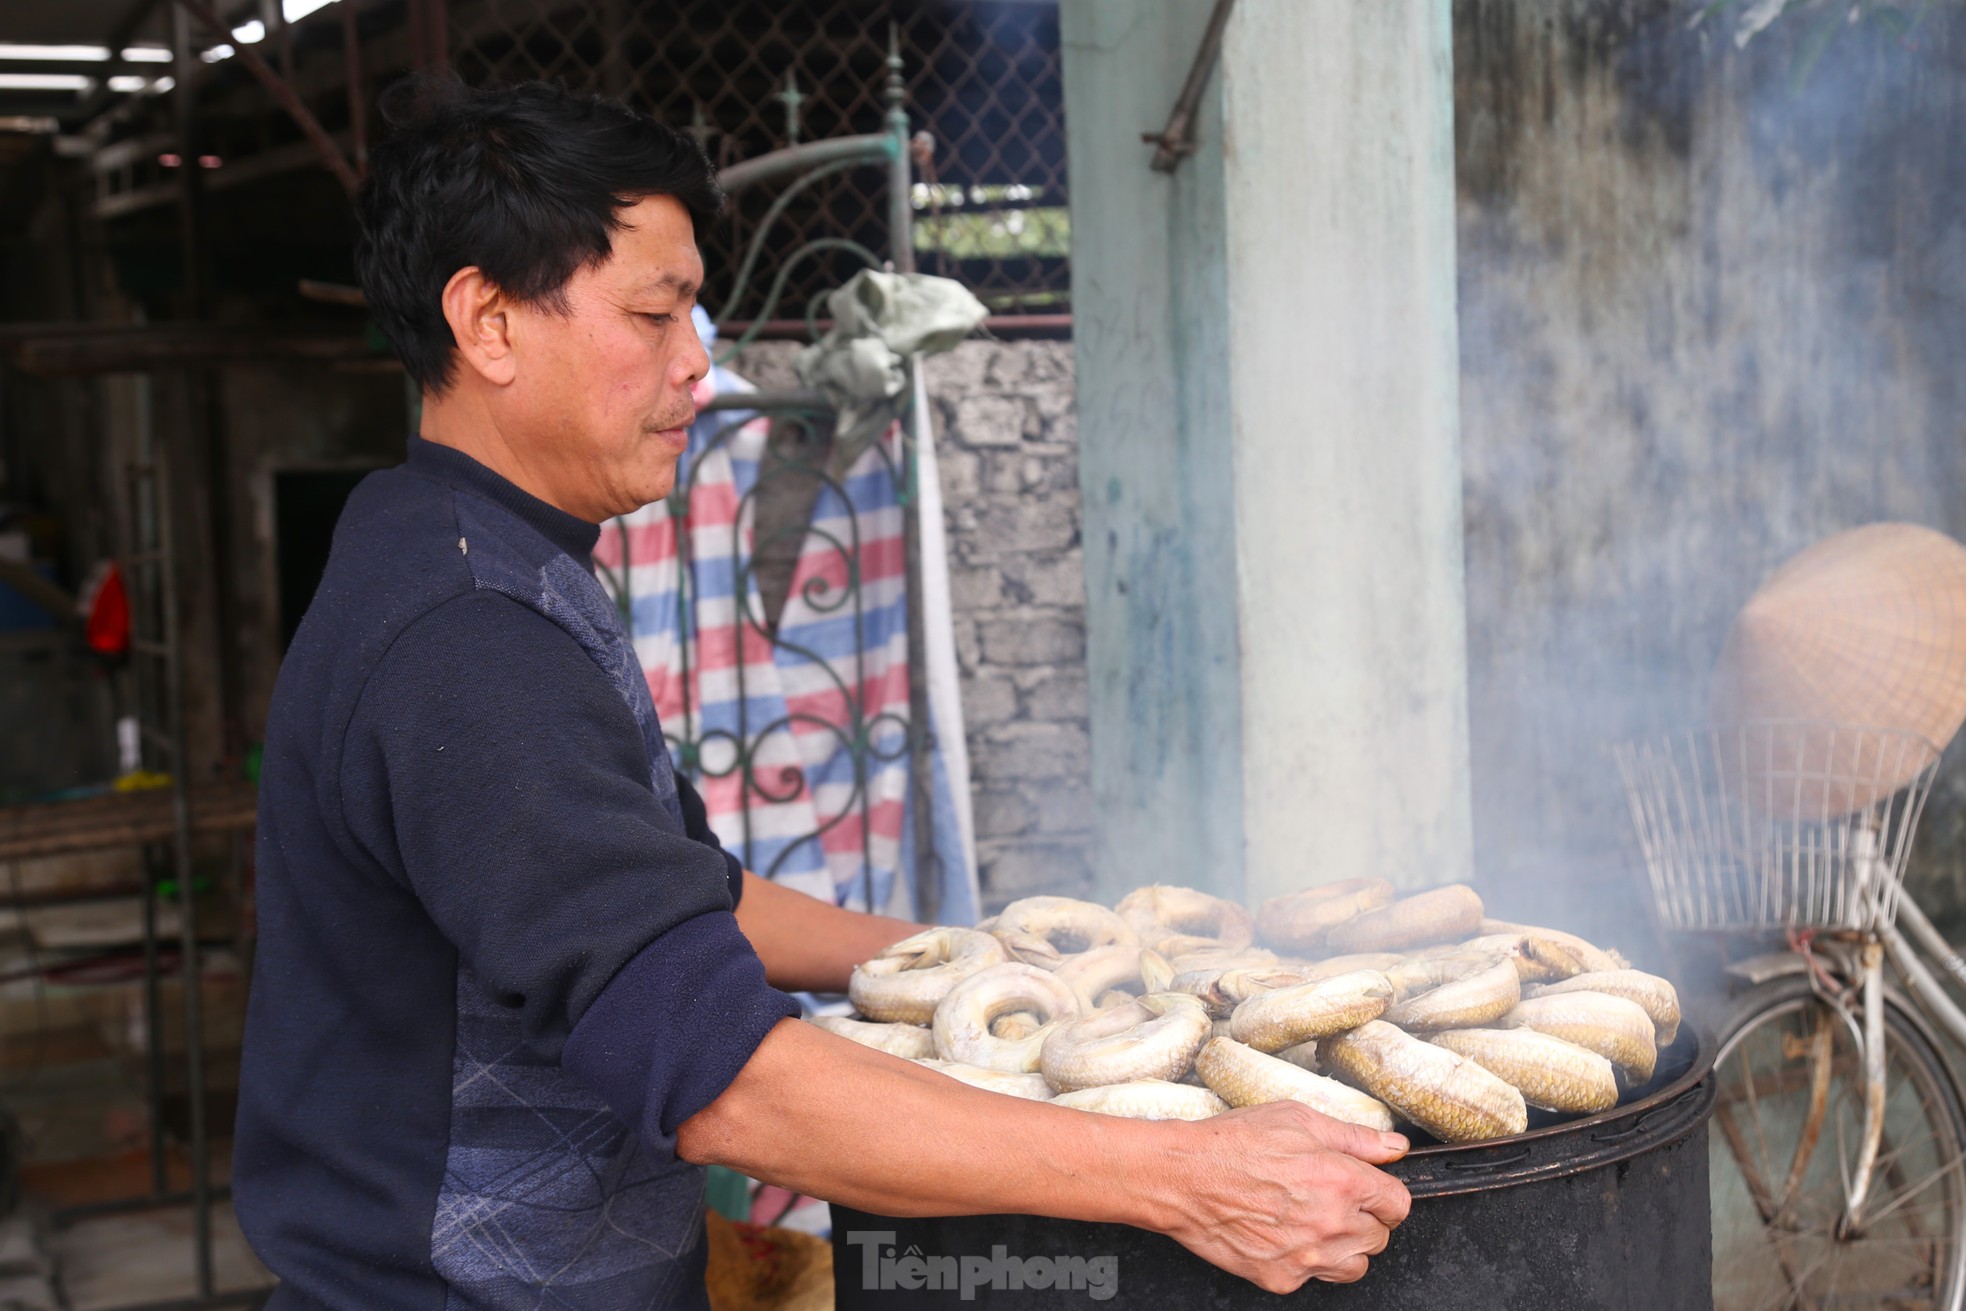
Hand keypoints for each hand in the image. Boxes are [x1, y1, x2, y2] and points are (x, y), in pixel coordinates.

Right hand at [1155, 1101, 1412, 1293]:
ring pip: (1355, 1265)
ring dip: (1343, 1246)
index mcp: (1342, 1180)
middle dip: (1362, 1218)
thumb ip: (1354, 1137)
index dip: (1385, 1193)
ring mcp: (1308, 1257)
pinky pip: (1314, 1278)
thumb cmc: (1233, 1144)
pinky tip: (1285, 1235)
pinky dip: (1306, 1261)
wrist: (1182, 1177)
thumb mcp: (1297, 1119)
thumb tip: (1393, 1146)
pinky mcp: (1282, 1278)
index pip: (1398, 1204)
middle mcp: (1331, 1223)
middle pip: (1379, 1237)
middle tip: (1331, 1199)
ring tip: (1313, 1221)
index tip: (1370, 1189)